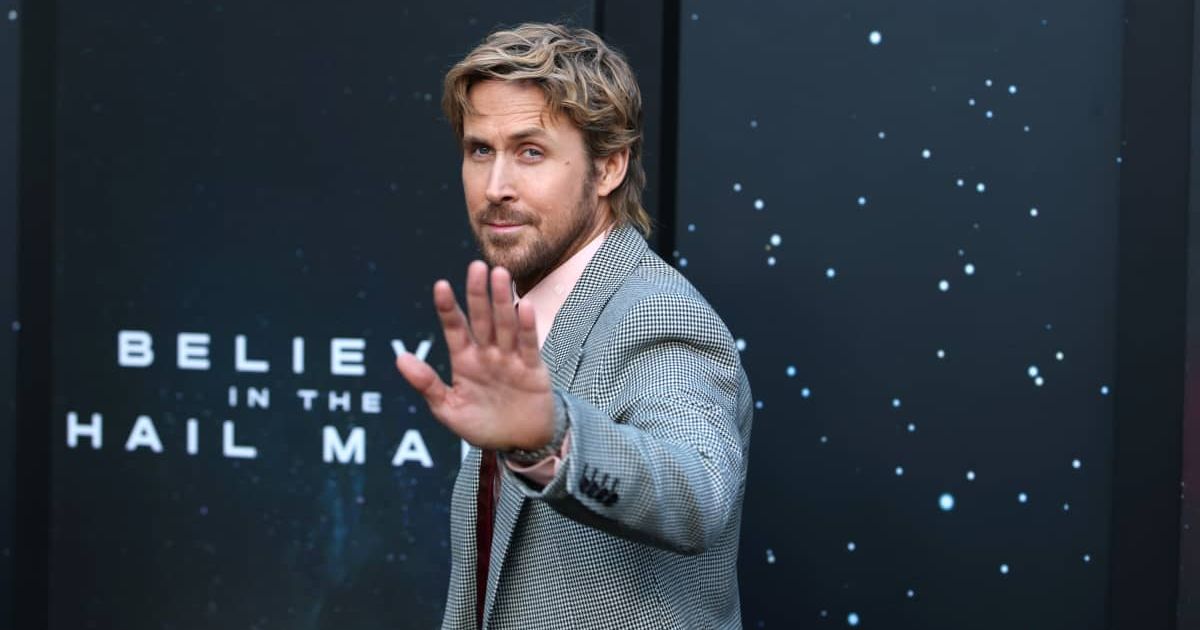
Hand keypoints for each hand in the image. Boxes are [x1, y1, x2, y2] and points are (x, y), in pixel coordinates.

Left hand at [395, 261, 554, 450]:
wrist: (519, 444)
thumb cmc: (482, 425)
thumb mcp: (448, 410)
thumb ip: (427, 384)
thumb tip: (400, 359)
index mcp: (464, 360)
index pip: (454, 329)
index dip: (448, 308)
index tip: (441, 286)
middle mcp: (487, 353)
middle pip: (481, 318)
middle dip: (478, 293)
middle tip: (476, 266)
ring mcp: (510, 359)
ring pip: (505, 325)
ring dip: (503, 301)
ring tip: (500, 275)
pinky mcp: (532, 369)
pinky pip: (528, 345)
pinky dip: (527, 327)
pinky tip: (525, 306)